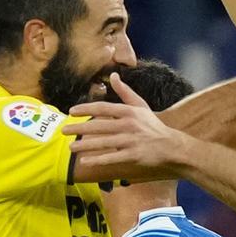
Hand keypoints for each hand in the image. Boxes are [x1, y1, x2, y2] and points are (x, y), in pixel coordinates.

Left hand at [65, 73, 187, 168]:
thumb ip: (125, 91)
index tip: (71, 112)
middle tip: (64, 130)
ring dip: (85, 145)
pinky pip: (112, 158)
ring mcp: (131, 141)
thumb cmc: (153, 126)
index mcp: (129, 111)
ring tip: (71, 147)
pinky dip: (98, 159)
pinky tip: (85, 161)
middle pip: (99, 125)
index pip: (103, 108)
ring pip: (103, 142)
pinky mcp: (133, 155)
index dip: (86, 109)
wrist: (172, 147)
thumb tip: (113, 74)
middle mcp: (129, 124)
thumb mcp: (141, 106)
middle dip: (79, 128)